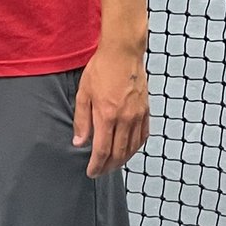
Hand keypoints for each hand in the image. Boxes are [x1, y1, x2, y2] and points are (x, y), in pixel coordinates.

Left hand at [73, 44, 148, 177]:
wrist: (123, 53)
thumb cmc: (101, 69)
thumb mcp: (84, 93)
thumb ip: (82, 120)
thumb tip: (79, 142)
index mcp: (107, 115)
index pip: (103, 150)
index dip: (96, 165)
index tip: (91, 172)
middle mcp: (125, 119)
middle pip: (118, 154)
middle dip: (108, 167)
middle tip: (100, 171)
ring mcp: (138, 116)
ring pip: (132, 148)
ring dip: (122, 160)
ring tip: (112, 164)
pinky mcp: (146, 111)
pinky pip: (143, 137)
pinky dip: (135, 147)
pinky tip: (128, 150)